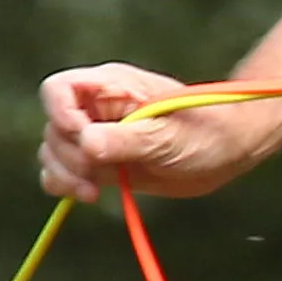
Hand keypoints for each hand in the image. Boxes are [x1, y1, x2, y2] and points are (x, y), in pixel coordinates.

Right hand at [37, 64, 279, 202]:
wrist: (228, 150)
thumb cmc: (207, 131)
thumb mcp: (169, 136)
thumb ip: (126, 139)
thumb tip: (87, 144)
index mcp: (112, 87)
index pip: (58, 89)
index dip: (60, 114)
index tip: (82, 139)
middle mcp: (96, 108)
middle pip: (53, 127)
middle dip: (67, 155)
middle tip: (96, 175)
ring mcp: (96, 135)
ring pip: (53, 151)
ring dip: (63, 174)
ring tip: (93, 191)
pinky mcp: (101, 162)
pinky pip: (64, 172)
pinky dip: (65, 184)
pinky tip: (87, 193)